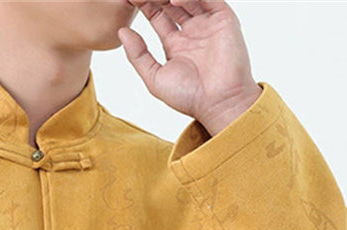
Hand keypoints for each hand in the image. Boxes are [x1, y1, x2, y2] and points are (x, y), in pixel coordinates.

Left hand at [119, 0, 261, 136]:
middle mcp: (192, 32)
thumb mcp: (154, 77)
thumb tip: (122, 32)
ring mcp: (208, 24)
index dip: (144, 5)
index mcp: (175, 44)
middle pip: (171, 3)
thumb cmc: (188, 96)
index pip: (157, 15)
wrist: (218, 103)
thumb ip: (138, 55)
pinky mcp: (224, 20)